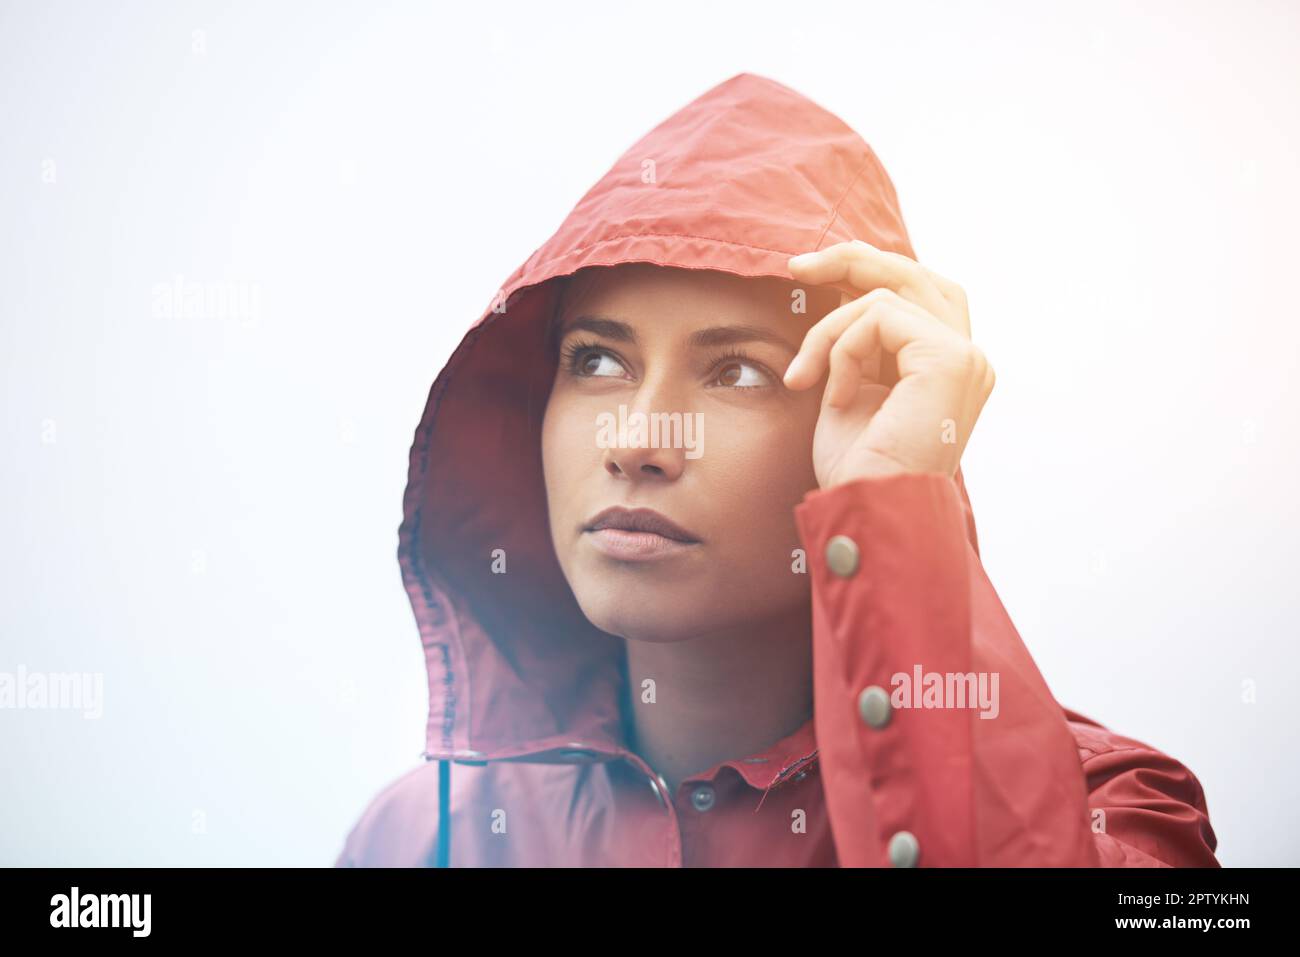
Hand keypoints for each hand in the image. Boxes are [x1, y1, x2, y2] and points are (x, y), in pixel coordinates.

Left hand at [783, 240, 994, 488]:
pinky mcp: (949, 359)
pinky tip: (836, 398)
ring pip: (885, 294)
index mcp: (948, 366)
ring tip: (805, 377)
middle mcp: (967, 357)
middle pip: (913, 274)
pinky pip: (878, 317)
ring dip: (828, 330)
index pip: (915, 293)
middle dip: (851, 260)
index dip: (866, 272)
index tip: (807, 274)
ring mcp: (965, 356)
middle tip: (796, 267)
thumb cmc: (856, 468)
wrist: (868, 511)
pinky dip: (841, 349)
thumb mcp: (851, 388)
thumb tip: (837, 285)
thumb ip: (858, 342)